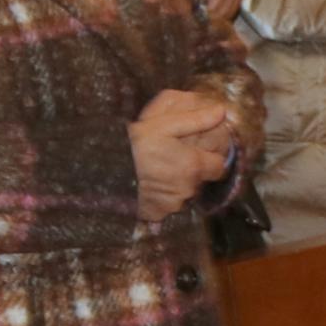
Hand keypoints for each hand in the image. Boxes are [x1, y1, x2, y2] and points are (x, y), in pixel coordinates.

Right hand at [131, 90, 237, 221]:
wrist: (105, 171)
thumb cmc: (133, 145)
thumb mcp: (161, 123)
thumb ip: (194, 118)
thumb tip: (221, 112)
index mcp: (194, 165)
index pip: (220, 165)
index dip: (212, 156)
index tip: (200, 149)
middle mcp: (188, 189)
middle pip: (202, 180)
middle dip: (195, 169)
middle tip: (176, 156)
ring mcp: (175, 204)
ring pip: (187, 192)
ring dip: (180, 181)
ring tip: (162, 167)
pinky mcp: (160, 213)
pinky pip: (171, 205)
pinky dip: (165, 196)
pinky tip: (154, 182)